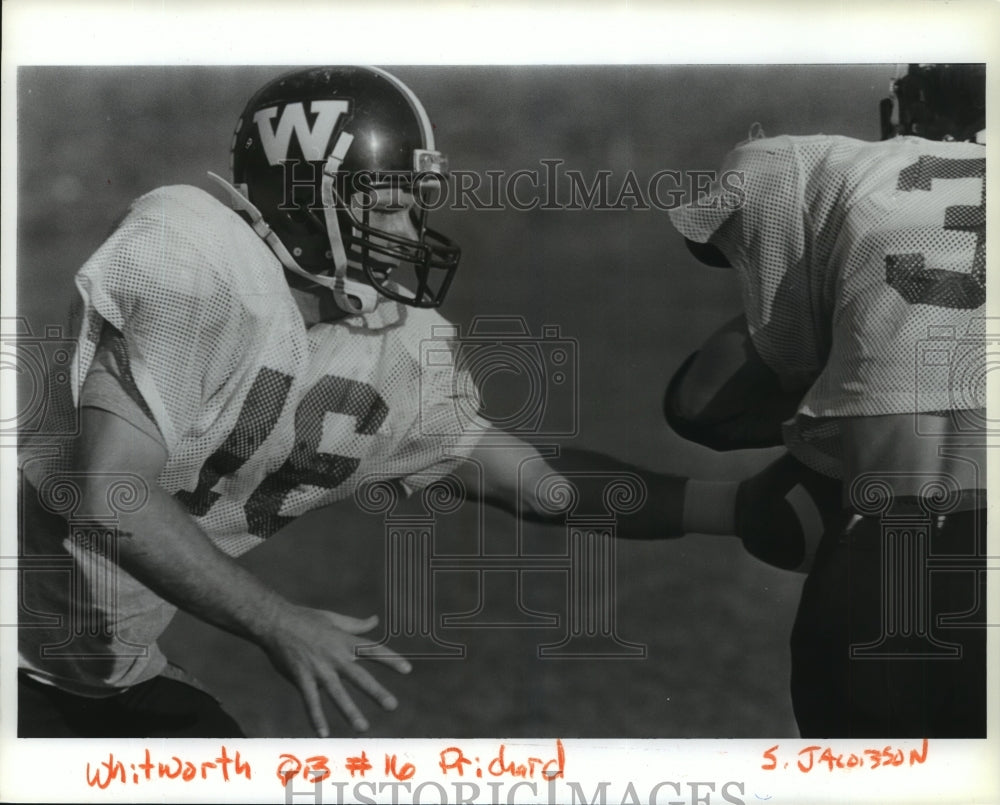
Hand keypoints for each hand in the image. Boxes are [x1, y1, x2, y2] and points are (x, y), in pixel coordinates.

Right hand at [261, 603, 410, 735]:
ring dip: (350, 711)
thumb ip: (356, 625)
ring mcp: (318, 669)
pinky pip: (310, 701)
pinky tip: (324, 734)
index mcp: (345, 642)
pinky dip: (316, 717)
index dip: (390, 660)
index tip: (407, 670)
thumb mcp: (334, 619)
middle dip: (376, 691)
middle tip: (392, 705)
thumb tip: (375, 620)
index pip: (373, 651)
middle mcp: (335, 656)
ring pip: (337, 693)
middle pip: (360, 676)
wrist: (275, 621)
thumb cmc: (306, 619)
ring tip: (363, 727)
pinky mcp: (301, 677)